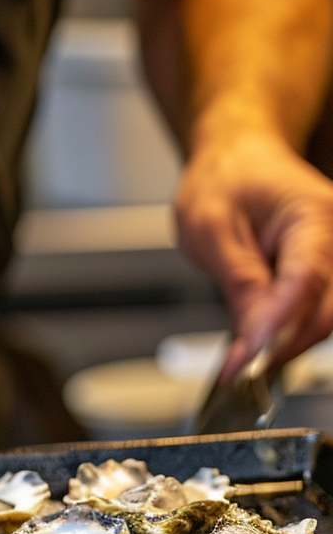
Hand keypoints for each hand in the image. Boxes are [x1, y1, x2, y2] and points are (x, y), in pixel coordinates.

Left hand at [176, 128, 332, 380]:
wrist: (236, 159)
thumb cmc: (222, 183)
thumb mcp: (212, 231)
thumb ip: (239, 285)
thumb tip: (251, 342)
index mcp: (312, 216)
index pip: (306, 282)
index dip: (277, 330)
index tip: (245, 364)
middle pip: (326, 310)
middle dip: (285, 347)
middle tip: (240, 373)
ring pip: (326, 317)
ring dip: (289, 344)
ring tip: (245, 362)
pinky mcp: (327, 270)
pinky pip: (318, 310)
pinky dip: (290, 331)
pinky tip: (261, 342)